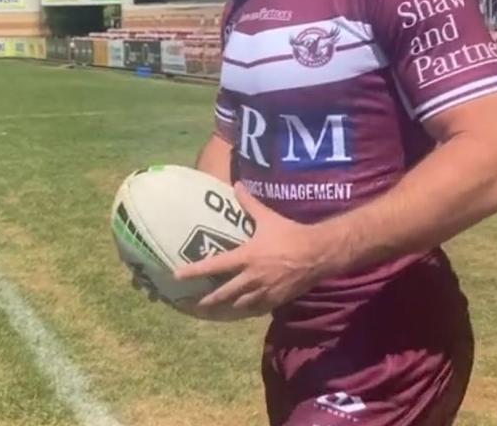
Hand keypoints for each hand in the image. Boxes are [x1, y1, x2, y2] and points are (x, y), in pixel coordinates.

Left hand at [172, 181, 331, 317]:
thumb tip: (237, 184)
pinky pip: (258, 308)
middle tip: (195, 305)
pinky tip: (242, 311)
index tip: (177, 275)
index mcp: (247, 256)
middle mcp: (252, 277)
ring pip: (240, 304)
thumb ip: (249, 203)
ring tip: (216, 311)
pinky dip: (248, 310)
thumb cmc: (291, 233)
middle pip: (225, 293)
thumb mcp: (268, 217)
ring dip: (227, 308)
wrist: (318, 253)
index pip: (215, 265)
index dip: (194, 271)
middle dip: (209, 300)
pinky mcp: (277, 299)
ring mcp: (265, 290)